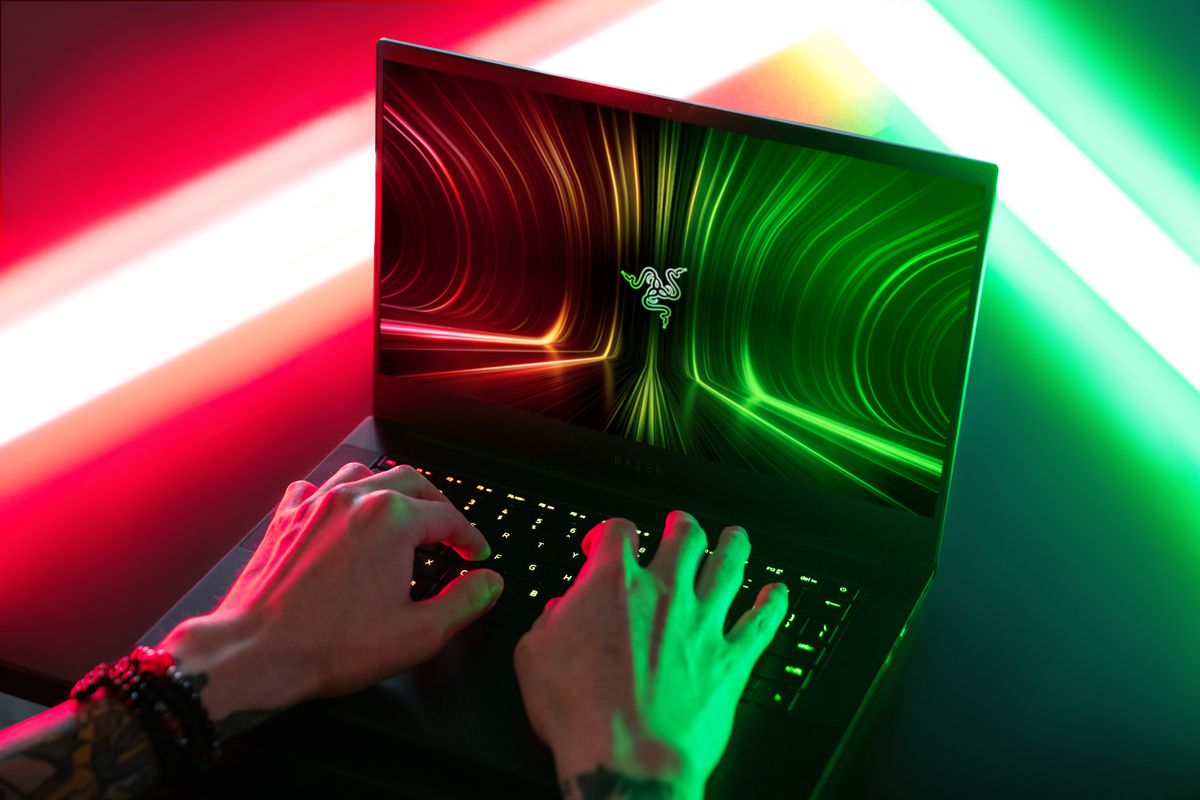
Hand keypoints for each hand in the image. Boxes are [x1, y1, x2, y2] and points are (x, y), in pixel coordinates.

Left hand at [158, 463, 503, 731]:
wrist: (256, 653)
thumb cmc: (327, 645)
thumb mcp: (418, 634)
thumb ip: (465, 602)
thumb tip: (489, 583)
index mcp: (392, 520)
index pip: (449, 517)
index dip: (469, 538)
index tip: (474, 554)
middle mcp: (355, 499)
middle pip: (413, 482)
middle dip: (438, 506)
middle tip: (449, 534)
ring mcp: (316, 503)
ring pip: (366, 475)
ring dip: (391, 491)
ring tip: (403, 515)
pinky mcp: (287, 517)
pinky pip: (319, 488)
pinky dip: (340, 496)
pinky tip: (344, 515)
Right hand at [514, 511, 787, 797]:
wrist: (629, 758)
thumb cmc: (581, 713)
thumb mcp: (534, 658)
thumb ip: (547, 624)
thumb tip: (557, 612)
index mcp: (612, 585)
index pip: (617, 532)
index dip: (610, 531)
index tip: (606, 541)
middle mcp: (664, 593)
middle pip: (683, 537)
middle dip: (681, 525)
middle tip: (680, 524)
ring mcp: (701, 624)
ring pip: (727, 567)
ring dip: (733, 547)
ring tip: (735, 537)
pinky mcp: (730, 659)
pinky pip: (760, 623)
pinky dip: (772, 605)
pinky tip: (778, 593)